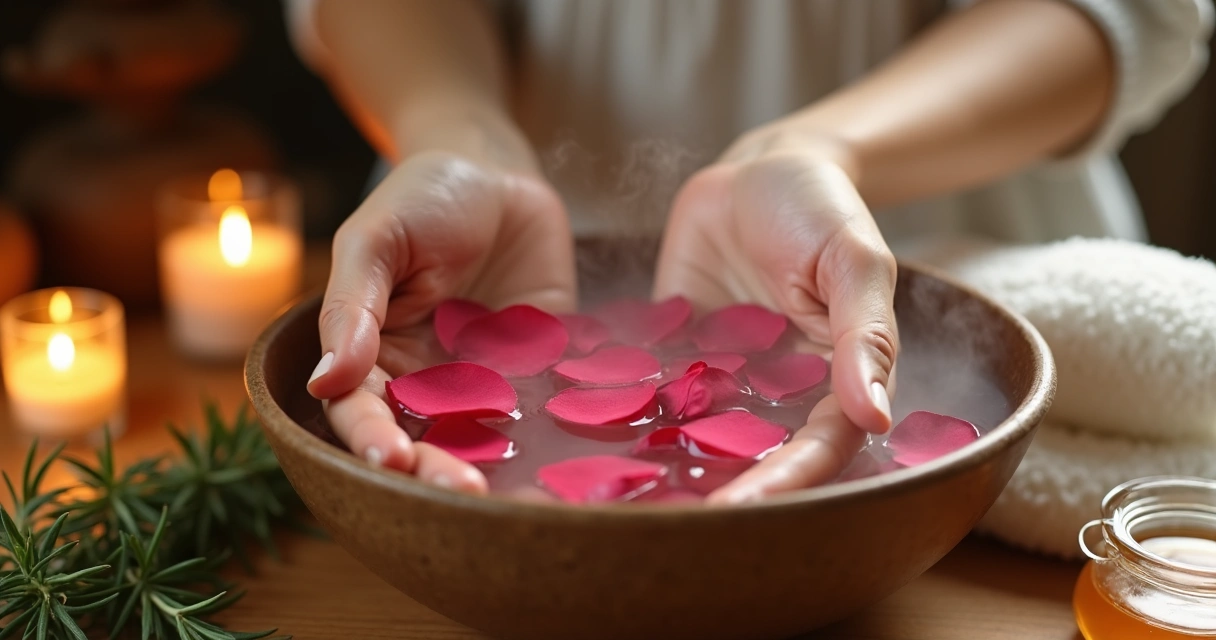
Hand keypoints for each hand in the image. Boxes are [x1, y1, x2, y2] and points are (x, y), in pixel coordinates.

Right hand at [307, 151, 576, 492]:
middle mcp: (428, 379)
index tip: (390, 461)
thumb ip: (352, 308)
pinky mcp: (539, 367)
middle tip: (460, 491)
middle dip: (436, 470)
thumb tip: (326, 382)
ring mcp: (486, 378)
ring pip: (482, 436)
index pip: (363, 410)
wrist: (498, 174)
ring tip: (500, 492)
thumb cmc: (422, 197)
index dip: (372, 439)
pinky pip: (542, 406)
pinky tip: (559, 456)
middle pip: (423, 439)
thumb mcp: (375, 240)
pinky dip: (548, 433)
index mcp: (376, 355)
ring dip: (489, 465)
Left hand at [654, 134, 897, 503]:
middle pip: (753, 455)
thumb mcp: (854, 261)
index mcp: (833, 380)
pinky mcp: (674, 353)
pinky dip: (624, 414)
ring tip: (620, 501)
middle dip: (718, 489)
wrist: (755, 168)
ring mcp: (720, 376)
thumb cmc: (821, 208)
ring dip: (666, 465)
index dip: (784, 482)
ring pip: (698, 433)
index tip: (740, 511)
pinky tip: (585, 442)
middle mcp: (776, 391)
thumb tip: (875, 417)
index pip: (816, 447)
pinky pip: (651, 390)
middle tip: (668, 524)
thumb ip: (865, 336)